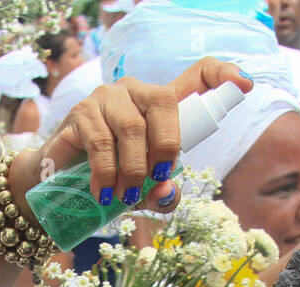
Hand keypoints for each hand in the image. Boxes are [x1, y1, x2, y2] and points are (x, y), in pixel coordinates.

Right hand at [13, 57, 253, 215]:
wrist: (55, 182)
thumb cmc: (108, 180)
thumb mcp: (141, 190)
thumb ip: (160, 193)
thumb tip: (166, 191)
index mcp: (158, 105)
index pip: (195, 76)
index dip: (221, 75)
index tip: (244, 86)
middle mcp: (134, 91)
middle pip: (165, 102)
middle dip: (166, 147)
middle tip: (155, 179)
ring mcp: (105, 97)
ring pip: (132, 127)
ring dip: (132, 169)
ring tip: (124, 197)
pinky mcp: (79, 113)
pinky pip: (100, 142)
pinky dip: (106, 173)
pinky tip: (102, 192)